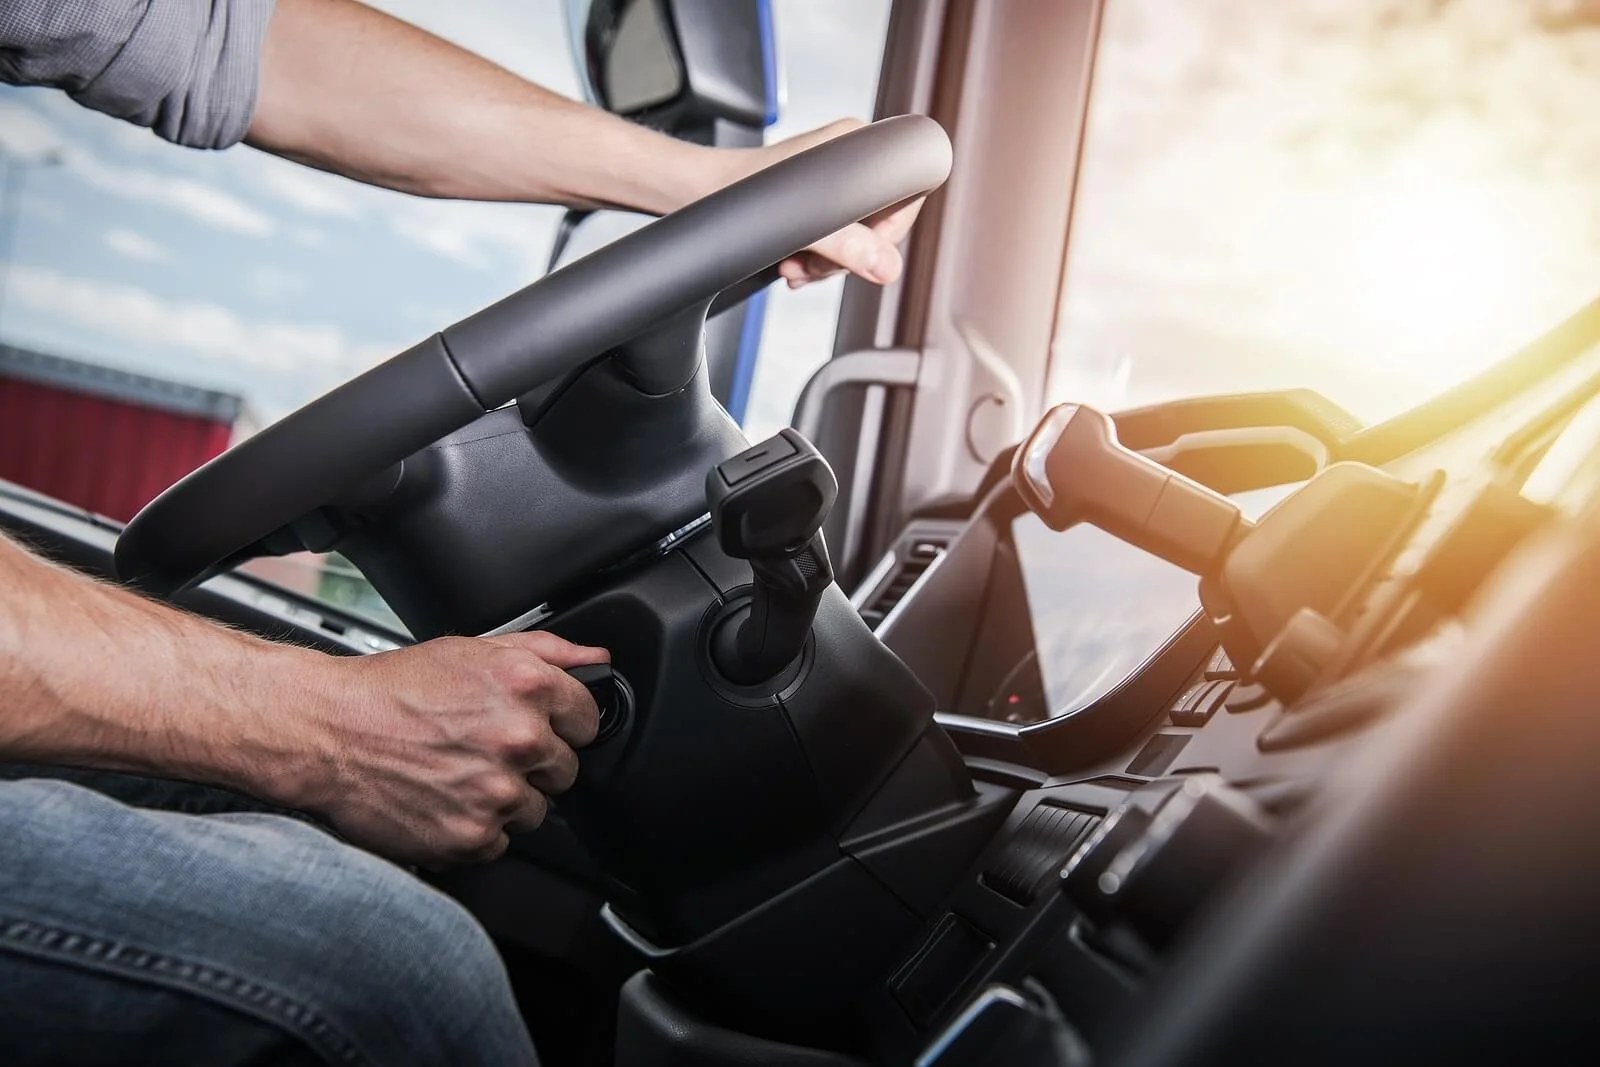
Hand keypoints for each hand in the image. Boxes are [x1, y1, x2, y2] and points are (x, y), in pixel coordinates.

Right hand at [289, 631, 606, 865]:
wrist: (328, 732)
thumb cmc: (395, 689)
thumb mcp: (474, 649)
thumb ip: (548, 652)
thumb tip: (598, 661)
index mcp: (527, 686)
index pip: (588, 721)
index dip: (560, 724)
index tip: (534, 725)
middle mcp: (519, 739)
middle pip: (565, 770)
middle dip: (533, 763)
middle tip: (482, 749)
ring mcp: (497, 791)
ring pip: (536, 810)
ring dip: (506, 798)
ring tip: (458, 773)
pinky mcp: (473, 836)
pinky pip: (501, 842)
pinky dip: (476, 828)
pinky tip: (444, 799)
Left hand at [727, 119, 927, 289]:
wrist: (693, 191)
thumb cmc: (736, 192)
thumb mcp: (800, 226)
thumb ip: (847, 247)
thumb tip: (887, 268)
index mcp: (858, 144)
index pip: (908, 192)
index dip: (891, 231)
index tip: (863, 254)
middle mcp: (850, 156)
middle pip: (880, 220)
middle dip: (849, 255)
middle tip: (812, 268)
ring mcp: (833, 177)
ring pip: (855, 234)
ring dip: (827, 263)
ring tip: (795, 269)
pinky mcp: (814, 198)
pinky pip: (834, 235)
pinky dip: (816, 257)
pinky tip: (792, 266)